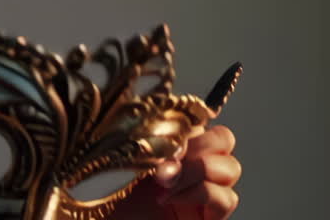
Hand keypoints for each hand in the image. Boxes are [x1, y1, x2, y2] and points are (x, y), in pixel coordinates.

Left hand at [108, 125, 241, 219]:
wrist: (99, 217)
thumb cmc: (100, 193)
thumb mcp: (121, 156)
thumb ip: (147, 138)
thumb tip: (168, 121)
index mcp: (170, 144)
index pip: (199, 120)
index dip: (187, 122)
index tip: (162, 132)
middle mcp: (190, 165)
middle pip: (224, 139)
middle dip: (199, 145)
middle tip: (168, 159)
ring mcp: (201, 192)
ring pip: (230, 167)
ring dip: (195, 171)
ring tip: (163, 182)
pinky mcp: (208, 216)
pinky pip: (226, 198)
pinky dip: (200, 194)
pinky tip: (169, 199)